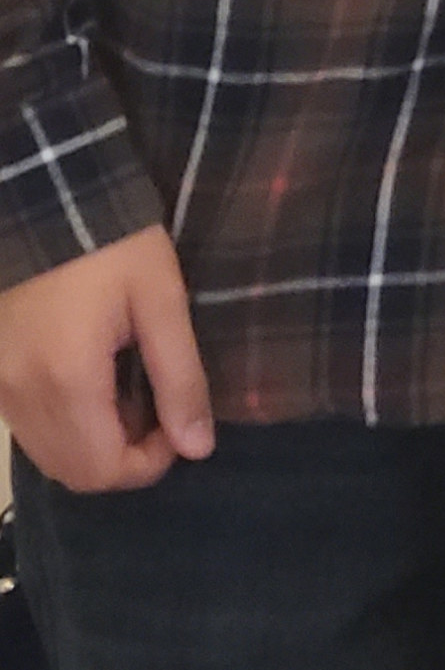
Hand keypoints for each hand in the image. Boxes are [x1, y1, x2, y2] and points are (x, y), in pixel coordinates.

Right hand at [0, 225, 213, 491]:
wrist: (48, 198)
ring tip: (130, 392)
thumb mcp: (162, 300)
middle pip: (73, 472)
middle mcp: (20, 395)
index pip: (103, 470)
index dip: (150, 463)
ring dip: (94, 445)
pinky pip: (29, 426)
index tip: (178, 423)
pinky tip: (95, 382)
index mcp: (66, 381)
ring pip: (47, 454)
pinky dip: (66, 425)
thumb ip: (180, 378)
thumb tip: (198, 448)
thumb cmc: (115, 244)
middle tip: (158, 410)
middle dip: (124, 458)